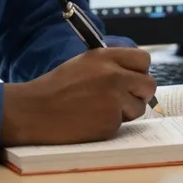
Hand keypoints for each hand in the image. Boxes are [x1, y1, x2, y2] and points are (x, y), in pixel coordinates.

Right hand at [0, 47, 156, 145]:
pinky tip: (91, 121)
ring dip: (126, 111)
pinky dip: (110, 125)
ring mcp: (114, 100)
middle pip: (149, 84)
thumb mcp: (84, 63)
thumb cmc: (56, 88)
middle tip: (126, 98)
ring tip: (100, 110)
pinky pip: (123, 124)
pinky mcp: (110, 123)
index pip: (143, 60)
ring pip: (139, 107)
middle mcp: (114, 76)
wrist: (33, 111)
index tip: (134, 78)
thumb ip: (111, 65)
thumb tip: (136, 73)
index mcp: (106, 57)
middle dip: (140, 93)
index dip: (140, 70)